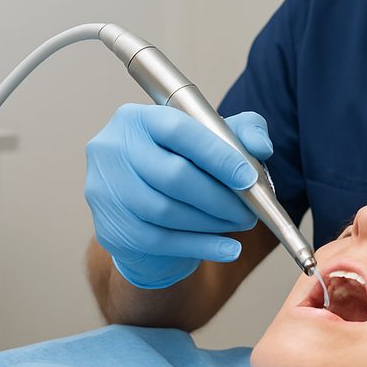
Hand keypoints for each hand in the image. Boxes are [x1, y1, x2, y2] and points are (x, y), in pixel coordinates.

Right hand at [84, 104, 273, 289]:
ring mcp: (104, 190)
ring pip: (166, 211)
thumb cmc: (184, 164)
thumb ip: (243, 131)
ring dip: (212, 222)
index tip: (248, 178)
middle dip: (220, 196)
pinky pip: (159, 241)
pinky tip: (228, 248)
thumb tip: (261, 147)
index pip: (179, 131)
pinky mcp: (109, 228)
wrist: (146, 210)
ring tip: (240, 223)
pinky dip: (200, 246)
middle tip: (250, 209)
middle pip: (172, 175)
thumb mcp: (216, 139)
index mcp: (137, 118)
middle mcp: (112, 149)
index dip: (217, 155)